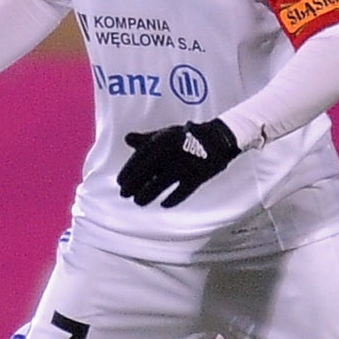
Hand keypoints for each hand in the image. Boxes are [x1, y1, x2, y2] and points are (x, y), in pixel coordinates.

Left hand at [116, 119, 239, 207]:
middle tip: (124, 194)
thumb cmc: (188, 136)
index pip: (140, 158)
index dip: (128, 171)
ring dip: (148, 194)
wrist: (218, 138)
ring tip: (138, 202)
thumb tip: (126, 139)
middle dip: (134, 185)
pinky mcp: (198, 176)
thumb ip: (146, 139)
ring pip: (161, 184)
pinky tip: (164, 204)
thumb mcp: (166, 133)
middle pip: (147, 172)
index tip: (120, 182)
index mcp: (162, 141)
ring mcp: (185, 165)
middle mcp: (171, 153)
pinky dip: (173, 199)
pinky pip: (183, 191)